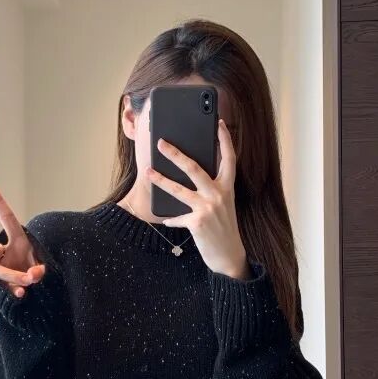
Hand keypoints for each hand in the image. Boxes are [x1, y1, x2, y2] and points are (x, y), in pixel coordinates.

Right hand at [0, 177, 46, 298]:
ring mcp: (2, 269)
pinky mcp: (4, 286)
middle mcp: (4, 252)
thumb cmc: (37, 266)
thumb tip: (31, 276)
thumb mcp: (43, 264)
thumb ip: (38, 269)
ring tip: (30, 279)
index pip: (6, 217)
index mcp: (17, 238)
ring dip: (16, 275)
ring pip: (0, 271)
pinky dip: (16, 291)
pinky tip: (21, 294)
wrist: (35, 285)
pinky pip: (7, 288)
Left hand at [146, 119, 251, 278]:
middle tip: (161, 143)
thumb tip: (192, 173)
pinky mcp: (197, 223)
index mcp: (227, 188)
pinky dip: (171, 218)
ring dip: (161, 180)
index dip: (225, 139)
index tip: (219, 123)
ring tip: (148, 172)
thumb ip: (212, 189)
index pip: (229, 158)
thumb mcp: (224, 205)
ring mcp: (208, 209)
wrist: (229, 256)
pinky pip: (177, 216)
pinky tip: (166, 218)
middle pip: (194, 168)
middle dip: (175, 154)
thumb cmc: (224, 228)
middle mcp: (219, 195)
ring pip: (179, 189)